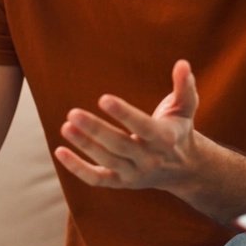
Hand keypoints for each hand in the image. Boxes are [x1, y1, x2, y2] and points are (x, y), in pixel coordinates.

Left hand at [56, 59, 200, 190]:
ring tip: (67, 126)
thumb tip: (182, 63)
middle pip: (120, 145)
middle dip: (96, 130)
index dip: (124, 114)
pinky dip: (77, 169)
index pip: (143, 127)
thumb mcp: (186, 107)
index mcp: (165, 138)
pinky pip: (97, 179)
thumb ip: (184, 86)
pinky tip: (60, 151)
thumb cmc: (178, 129)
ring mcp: (134, 174)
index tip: (103, 99)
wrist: (184, 168)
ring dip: (85, 145)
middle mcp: (150, 159)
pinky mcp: (121, 182)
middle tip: (73, 113)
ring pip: (107, 161)